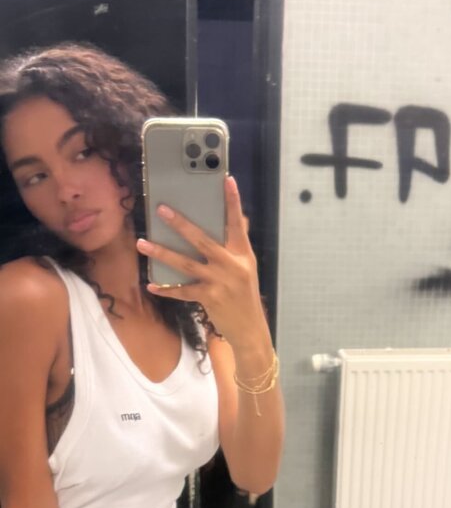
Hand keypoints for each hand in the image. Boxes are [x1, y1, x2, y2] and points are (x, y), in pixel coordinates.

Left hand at [137, 177, 267, 348]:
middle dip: (180, 224)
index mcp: (242, 254)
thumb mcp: (246, 268)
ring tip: (142, 243)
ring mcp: (219, 281)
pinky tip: (151, 285)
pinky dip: (166, 288)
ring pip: (185, 264)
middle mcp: (231, 265)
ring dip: (161, 253)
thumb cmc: (245, 295)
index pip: (237, 223)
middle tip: (162, 210)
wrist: (249, 328)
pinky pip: (182, 291)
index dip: (233, 201)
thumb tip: (236, 221)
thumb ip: (236, 247)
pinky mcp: (209, 297)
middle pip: (202, 240)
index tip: (226, 180)